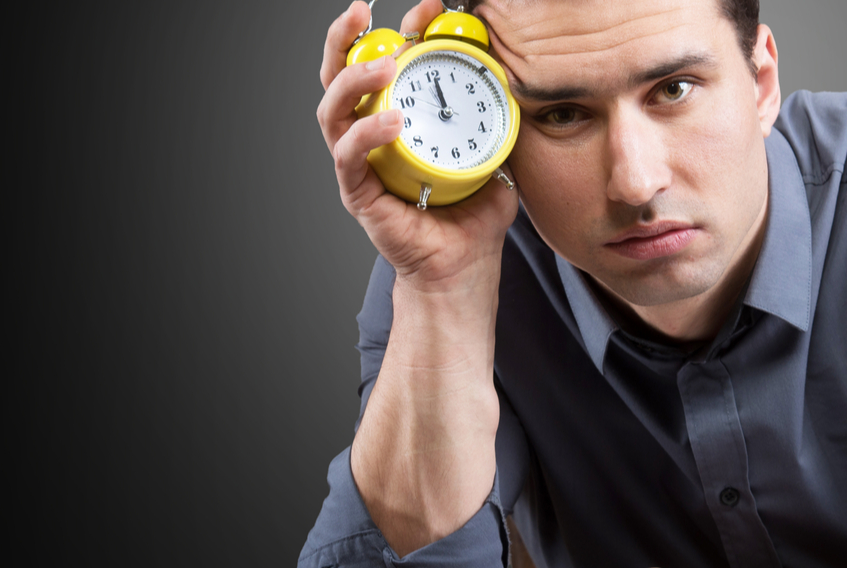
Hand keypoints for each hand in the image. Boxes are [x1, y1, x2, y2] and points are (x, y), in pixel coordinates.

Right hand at [317, 0, 515, 293]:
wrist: (465, 263)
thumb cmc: (472, 210)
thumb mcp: (492, 149)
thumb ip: (496, 114)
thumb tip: (513, 75)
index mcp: (395, 118)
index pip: (384, 64)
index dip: (398, 30)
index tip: (427, 8)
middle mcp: (368, 135)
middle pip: (339, 76)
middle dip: (347, 39)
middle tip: (365, 12)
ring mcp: (359, 163)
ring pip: (334, 110)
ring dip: (355, 80)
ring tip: (386, 64)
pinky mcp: (358, 193)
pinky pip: (349, 157)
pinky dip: (367, 134)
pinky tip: (392, 122)